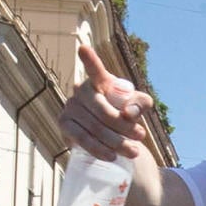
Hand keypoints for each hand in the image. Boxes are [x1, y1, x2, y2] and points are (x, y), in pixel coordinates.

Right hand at [58, 39, 152, 162]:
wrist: (108, 136)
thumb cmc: (125, 114)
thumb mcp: (139, 106)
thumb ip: (141, 103)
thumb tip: (130, 112)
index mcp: (100, 81)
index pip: (94, 69)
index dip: (89, 60)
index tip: (83, 48)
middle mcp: (81, 90)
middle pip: (104, 111)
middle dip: (124, 127)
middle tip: (141, 137)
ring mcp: (70, 106)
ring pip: (94, 127)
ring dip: (116, 142)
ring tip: (133, 151)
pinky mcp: (64, 124)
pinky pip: (80, 138)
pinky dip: (97, 148)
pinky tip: (111, 156)